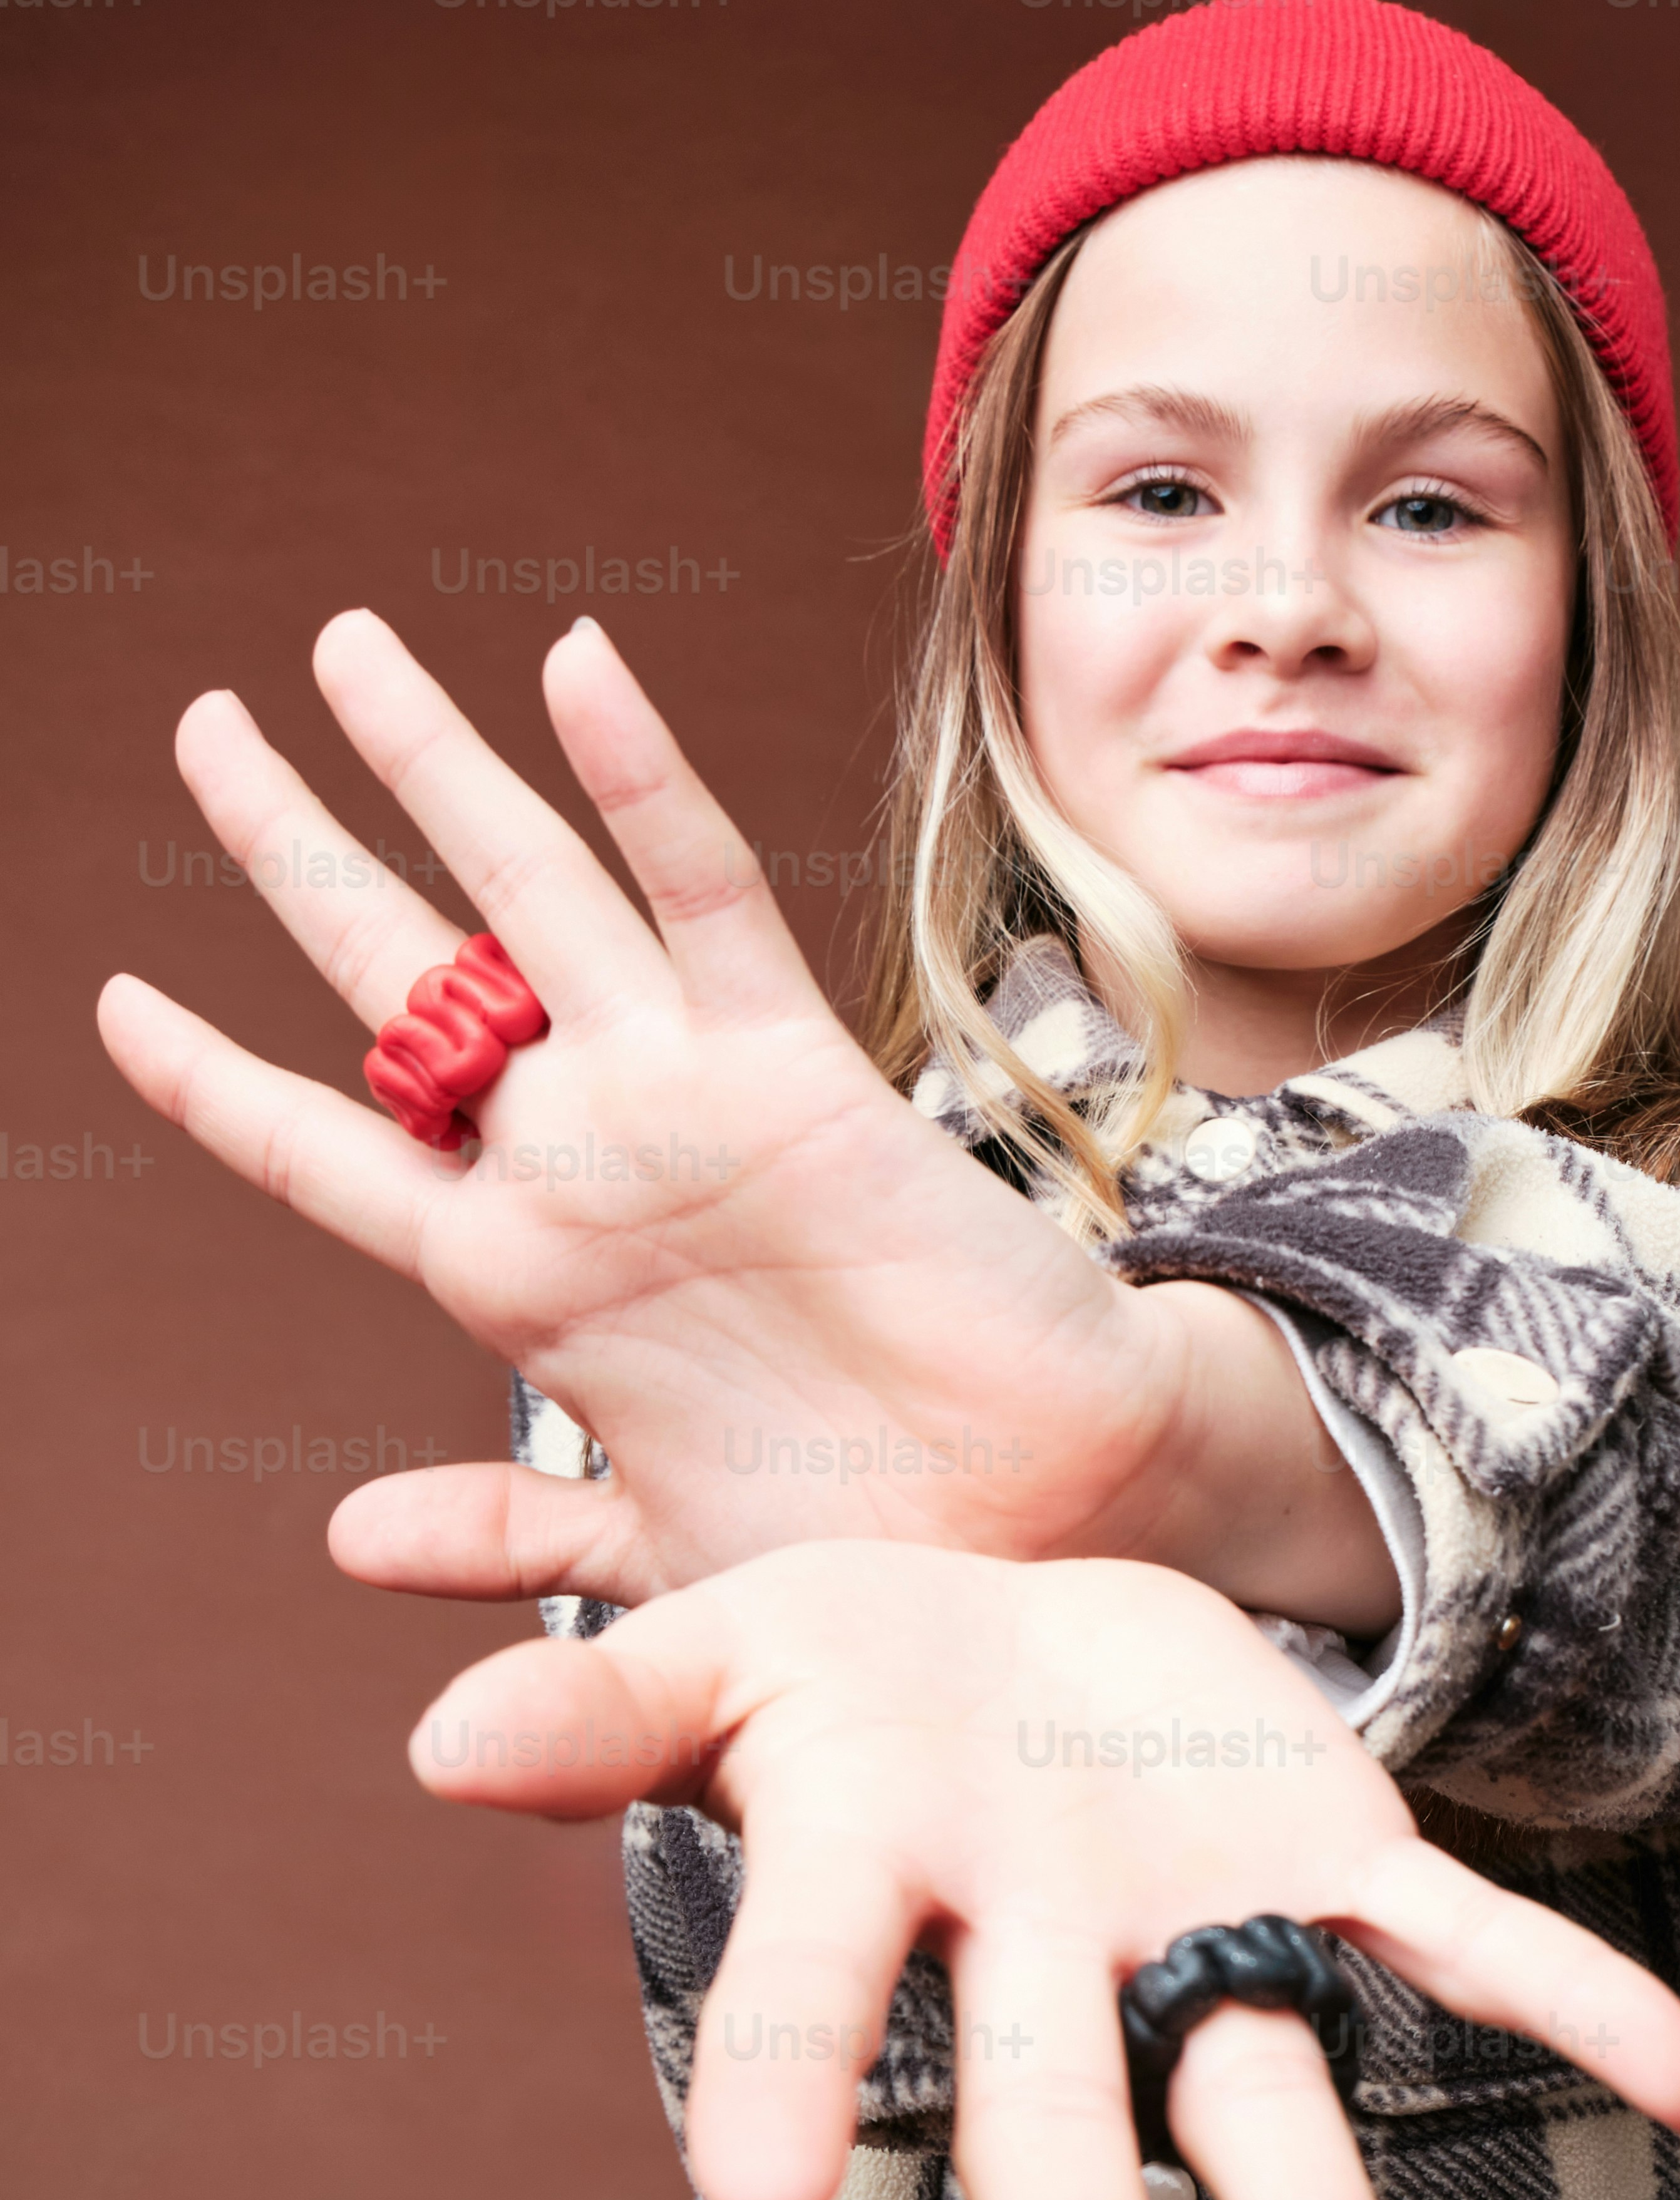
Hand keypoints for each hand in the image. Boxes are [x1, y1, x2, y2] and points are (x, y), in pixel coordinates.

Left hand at [96, 613, 1387, 1622]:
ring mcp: (675, 1102)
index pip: (325, 1151)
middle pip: (393, 977)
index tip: (118, 1002)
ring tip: (340, 647)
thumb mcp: (651, 1552)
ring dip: (431, 769)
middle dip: (291, 848)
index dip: (215, 1080)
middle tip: (205, 730)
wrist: (1041, 1517)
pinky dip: (641, 778)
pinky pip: (703, 896)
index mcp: (519, 1278)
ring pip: (523, 897)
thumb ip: (509, 1536)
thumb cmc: (866, 1537)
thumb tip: (343, 1538)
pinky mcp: (792, 1072)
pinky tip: (574, 664)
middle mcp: (576, 1163)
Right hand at [406, 1541, 1679, 2199]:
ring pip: (1263, 2092)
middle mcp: (1047, 1951)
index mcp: (879, 1881)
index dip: (797, 2080)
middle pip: (1059, 2126)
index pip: (822, 1998)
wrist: (1019, 1597)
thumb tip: (444, 1748)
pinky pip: (1458, 1938)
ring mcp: (1196, 1917)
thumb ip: (611, 1704)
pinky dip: (1567, 2002)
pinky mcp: (1327, 1854)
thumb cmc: (845, 1656)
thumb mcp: (723, 1646)